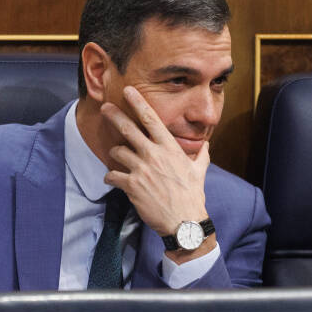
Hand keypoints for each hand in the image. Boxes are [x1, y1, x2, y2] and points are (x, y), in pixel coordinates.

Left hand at [101, 86, 209, 238]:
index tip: (128, 91)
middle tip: (105, 108)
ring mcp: (141, 169)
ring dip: (116, 154)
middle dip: (115, 116)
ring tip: (118, 158)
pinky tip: (113, 179)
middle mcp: (154, 154)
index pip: (152, 119)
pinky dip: (110, 176)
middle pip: (129, 129)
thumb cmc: (192, 195)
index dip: (138, 103)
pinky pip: (112, 175)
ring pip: (118, 151)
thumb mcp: (200, 171)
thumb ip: (201, 155)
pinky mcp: (131, 185)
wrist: (183, 220)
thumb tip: (206, 145)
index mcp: (170, 148)